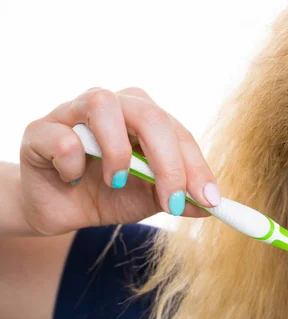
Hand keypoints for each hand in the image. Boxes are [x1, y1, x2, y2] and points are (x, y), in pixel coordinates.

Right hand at [19, 87, 219, 234]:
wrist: (59, 210)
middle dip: (168, 161)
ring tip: (117, 182)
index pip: (178, 133)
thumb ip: (179, 197)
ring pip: (103, 105)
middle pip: (149, 114)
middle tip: (173, 200)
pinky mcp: (40, 130)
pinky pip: (63, 137)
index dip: (197, 167)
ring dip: (118, 152)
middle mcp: (113, 105)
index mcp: (144, 116)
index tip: (209, 200)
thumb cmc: (108, 195)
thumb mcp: (150, 200)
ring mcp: (74, 111)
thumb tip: (211, 205)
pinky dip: (74, 163)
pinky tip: (73, 178)